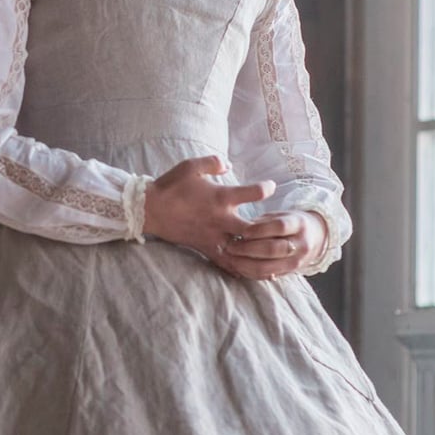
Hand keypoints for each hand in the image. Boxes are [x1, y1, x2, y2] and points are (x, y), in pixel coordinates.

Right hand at [143, 155, 274, 270]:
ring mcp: (214, 236)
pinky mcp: (206, 247)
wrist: (150, 210)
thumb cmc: (170, 186)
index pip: (251, 194)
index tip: (271, 187)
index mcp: (220, 198)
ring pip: (244, 250)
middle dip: (272, 231)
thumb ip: (212, 163)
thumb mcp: (190, 166)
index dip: (265, 189)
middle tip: (284, 230)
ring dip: (261, 252)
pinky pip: (226, 262)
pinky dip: (241, 267)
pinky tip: (253, 270)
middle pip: (254, 229)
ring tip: (278, 254)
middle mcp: (221, 219)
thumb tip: (229, 165)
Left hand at [220, 210, 327, 280]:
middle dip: (247, 249)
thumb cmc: (288, 222)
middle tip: (229, 246)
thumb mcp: (279, 215)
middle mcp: (301, 244)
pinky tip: (237, 267)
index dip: (258, 229)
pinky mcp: (290, 273)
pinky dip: (250, 273)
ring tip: (229, 258)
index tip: (241, 231)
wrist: (314, 237)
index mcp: (299, 224)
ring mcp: (297, 261)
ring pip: (268, 267)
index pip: (279, 227)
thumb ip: (262, 221)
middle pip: (272, 249)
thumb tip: (238, 229)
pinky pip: (267, 276)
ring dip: (245, 264)